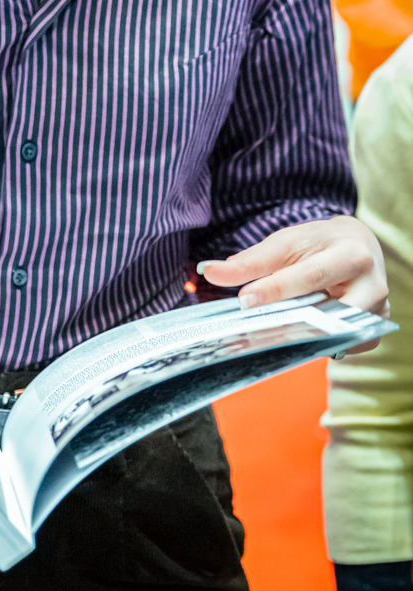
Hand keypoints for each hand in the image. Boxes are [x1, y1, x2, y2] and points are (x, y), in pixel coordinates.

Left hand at [199, 216, 387, 352]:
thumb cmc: (318, 243)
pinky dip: (323, 346)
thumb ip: (250, 261)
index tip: (243, 301)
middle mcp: (373, 285)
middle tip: (253, 330)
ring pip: (340, 333)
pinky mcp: (375, 330)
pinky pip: (347, 347)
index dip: (275, 290)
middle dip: (292, 321)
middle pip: (331, 310)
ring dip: (306, 337)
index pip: (309, 276)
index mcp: (351, 254)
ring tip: (270, 337)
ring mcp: (379, 311)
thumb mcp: (286, 243)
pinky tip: (299, 341)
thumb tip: (210, 272)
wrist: (358, 245)